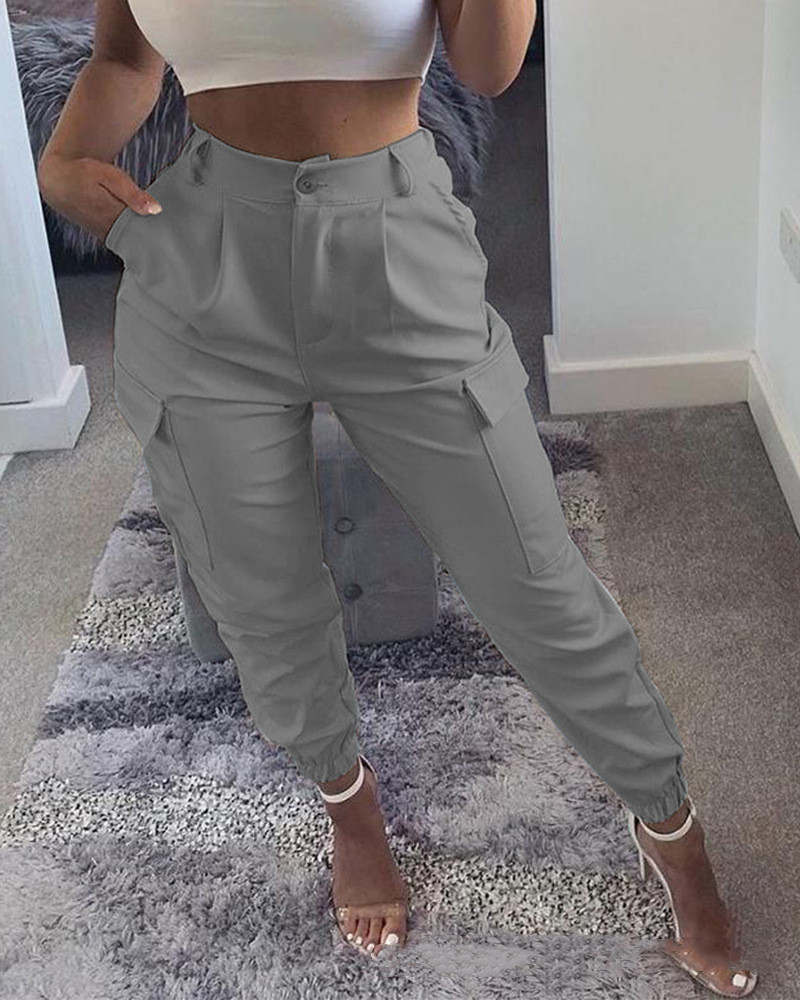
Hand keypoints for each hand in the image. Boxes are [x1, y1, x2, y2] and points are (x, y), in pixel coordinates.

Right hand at [37, 153, 161, 243]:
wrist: (58, 179)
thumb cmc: (83, 173)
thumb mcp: (109, 176)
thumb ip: (133, 194)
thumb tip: (156, 209)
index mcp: (113, 217)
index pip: (143, 232)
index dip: (159, 233)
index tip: (174, 234)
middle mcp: (109, 230)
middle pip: (139, 239)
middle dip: (155, 238)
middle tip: (173, 234)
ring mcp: (105, 234)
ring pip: (131, 240)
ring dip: (144, 237)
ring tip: (163, 233)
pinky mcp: (103, 234)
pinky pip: (123, 238)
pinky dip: (134, 234)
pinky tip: (145, 229)